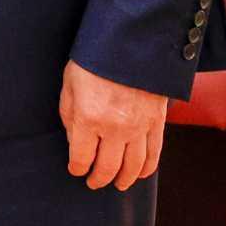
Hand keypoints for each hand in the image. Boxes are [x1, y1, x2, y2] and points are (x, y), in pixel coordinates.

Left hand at [59, 59, 165, 190]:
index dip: (77, 168)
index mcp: (88, 118)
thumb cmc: (95, 59)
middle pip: (107, 167)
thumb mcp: (70, 83)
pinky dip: (147, 169)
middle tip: (94, 183)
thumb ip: (69, 114)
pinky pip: (153, 154)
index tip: (76, 170)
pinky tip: (140, 174)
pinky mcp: (156, 122)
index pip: (81, 158)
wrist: (132, 40)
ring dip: (124, 180)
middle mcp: (114, 128)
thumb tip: (74, 139)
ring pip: (132, 167)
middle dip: (98, 179)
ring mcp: (138, 127)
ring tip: (117, 184)